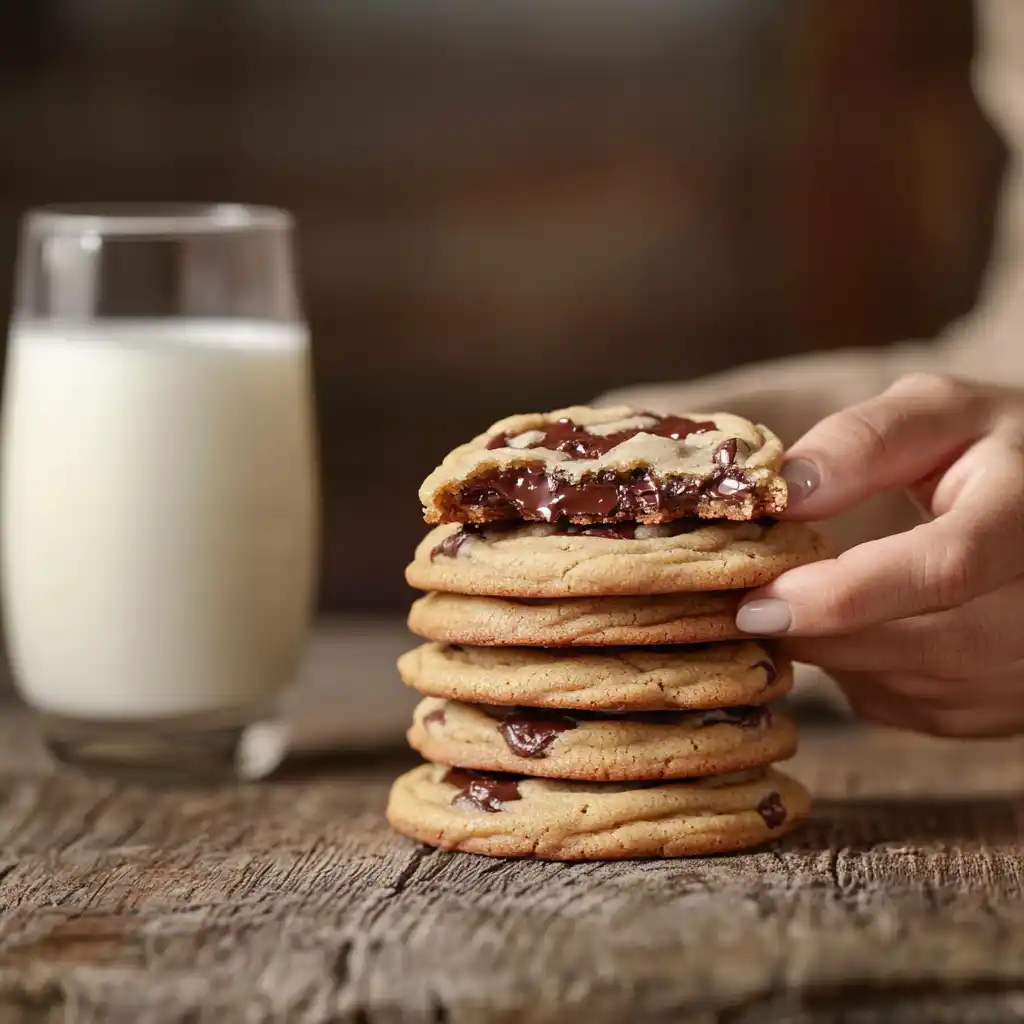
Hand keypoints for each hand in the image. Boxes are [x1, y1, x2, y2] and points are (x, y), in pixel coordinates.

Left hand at [735, 372, 1023, 736]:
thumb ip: (864, 441)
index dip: (845, 594)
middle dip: (822, 632)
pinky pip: (907, 706)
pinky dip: (857, 673)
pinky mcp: (1004, 705)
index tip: (758, 604)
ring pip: (909, 686)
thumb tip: (783, 493)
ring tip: (799, 599)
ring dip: (833, 651)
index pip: (945, 567)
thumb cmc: (985, 449)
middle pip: (928, 644)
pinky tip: (848, 625)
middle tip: (748, 607)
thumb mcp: (936, 414)